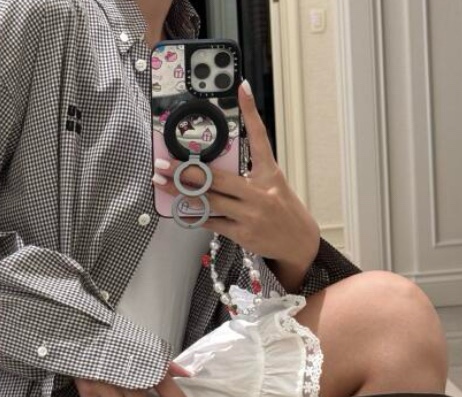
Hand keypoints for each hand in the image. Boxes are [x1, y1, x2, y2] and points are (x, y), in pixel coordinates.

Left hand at [153, 82, 320, 286]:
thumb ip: (249, 172)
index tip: (241, 89)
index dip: (251, 112)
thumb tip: (219, 162)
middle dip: (186, 171)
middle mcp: (260, 192)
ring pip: (210, 201)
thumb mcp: (273, 183)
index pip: (260, 138)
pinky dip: (196, 215)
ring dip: (182, 192)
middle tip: (163, 164)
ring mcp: (250, 215)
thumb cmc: (282, 209)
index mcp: (269, 173)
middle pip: (218, 178)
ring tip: (163, 184)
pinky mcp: (243, 234)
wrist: (299, 242)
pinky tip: (180, 209)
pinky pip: (213, 222)